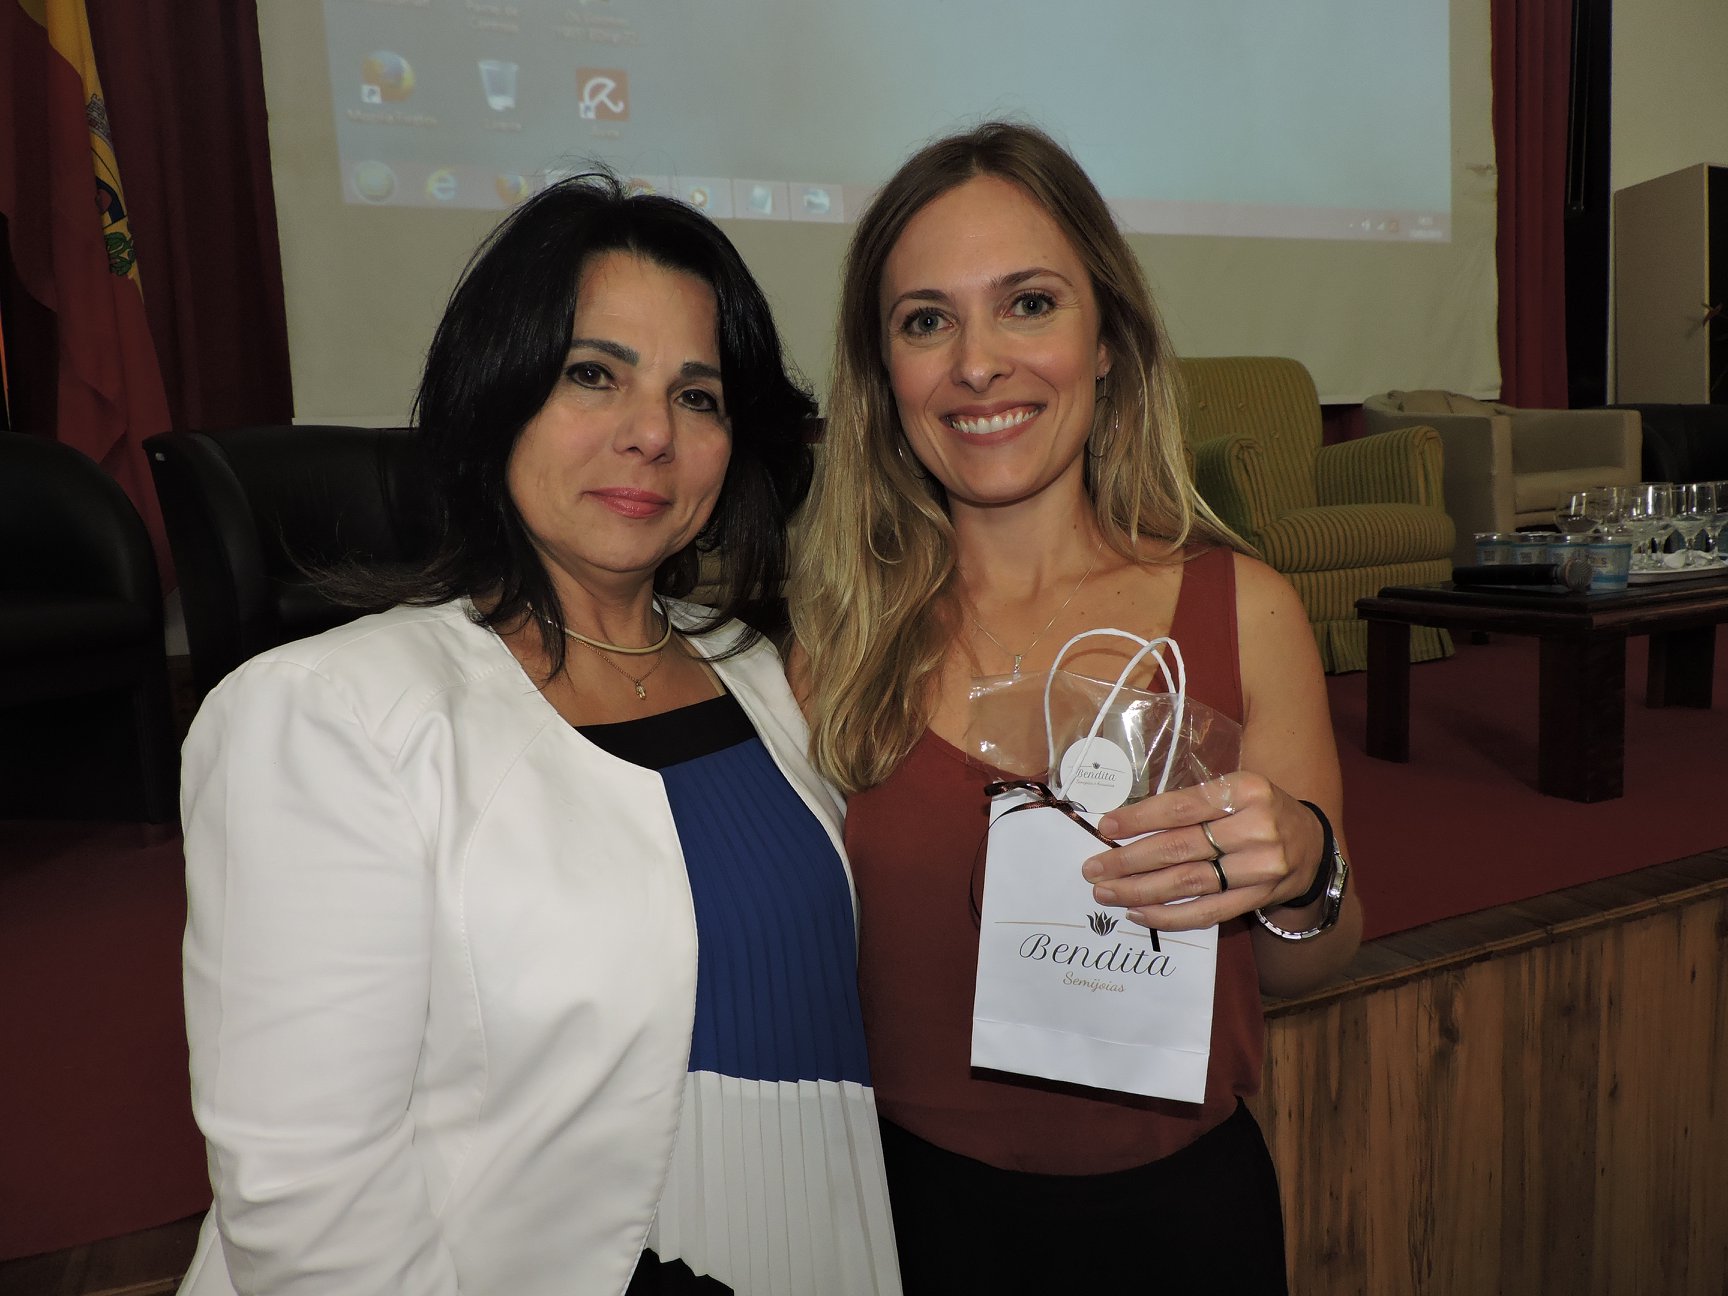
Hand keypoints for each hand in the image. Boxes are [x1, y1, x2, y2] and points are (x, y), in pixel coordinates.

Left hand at [1080, 772, 1323, 930]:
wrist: (1312, 845)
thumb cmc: (1258, 810)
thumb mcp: (1234, 790)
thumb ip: (1191, 803)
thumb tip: (1126, 822)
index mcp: (1246, 790)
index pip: (1182, 807)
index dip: (1140, 818)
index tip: (1106, 827)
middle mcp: (1256, 828)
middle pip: (1180, 847)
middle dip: (1129, 860)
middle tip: (1093, 869)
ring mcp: (1261, 867)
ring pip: (1189, 883)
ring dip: (1140, 891)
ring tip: (1106, 893)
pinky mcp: (1259, 898)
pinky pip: (1207, 912)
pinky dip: (1169, 915)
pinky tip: (1139, 913)